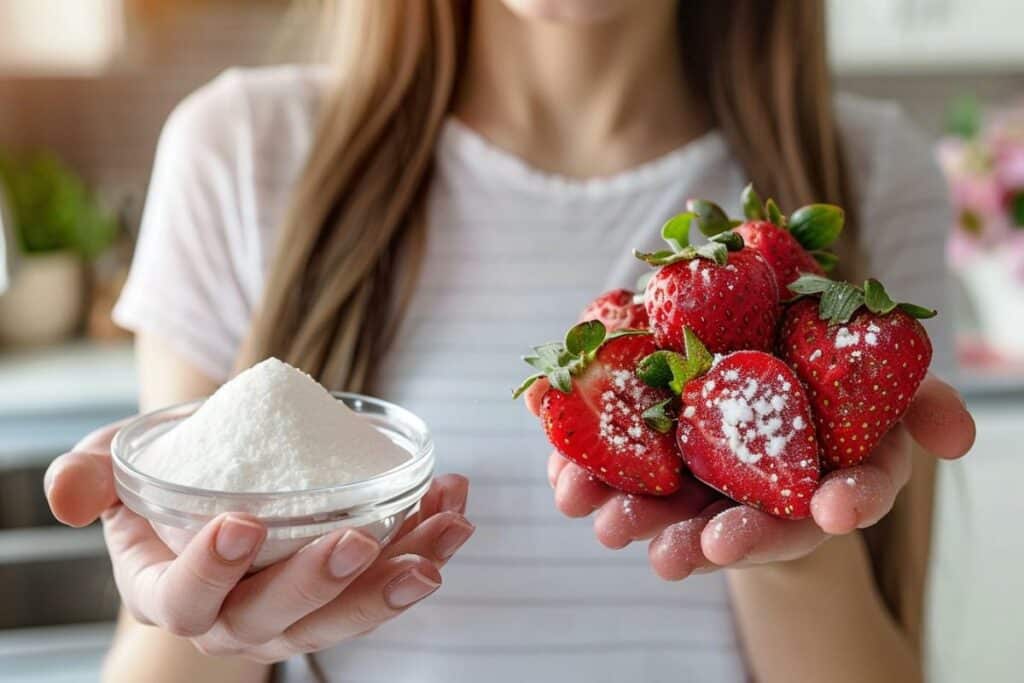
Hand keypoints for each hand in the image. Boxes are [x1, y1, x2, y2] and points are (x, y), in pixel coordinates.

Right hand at [45, 421, 473, 661]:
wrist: (222, 482)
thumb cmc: (167, 475)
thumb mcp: (118, 465)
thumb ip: (91, 475)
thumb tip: (69, 495)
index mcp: (168, 589)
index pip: (183, 597)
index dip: (210, 568)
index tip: (241, 523)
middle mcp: (232, 617)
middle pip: (276, 617)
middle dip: (322, 580)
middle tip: (361, 535)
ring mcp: (295, 611)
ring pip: (347, 610)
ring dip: (400, 573)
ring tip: (445, 531)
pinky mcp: (346, 589)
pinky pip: (386, 579)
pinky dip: (425, 543)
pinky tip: (455, 507)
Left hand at [528, 374, 973, 579]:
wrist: (762, 378)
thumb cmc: (830, 385)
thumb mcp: (885, 388)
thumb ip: (920, 405)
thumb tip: (959, 436)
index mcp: (825, 470)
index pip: (844, 497)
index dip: (846, 503)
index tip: (833, 513)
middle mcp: (764, 488)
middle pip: (745, 522)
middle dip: (715, 539)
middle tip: (687, 553)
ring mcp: (706, 480)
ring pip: (674, 510)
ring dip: (641, 519)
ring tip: (614, 528)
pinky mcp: (652, 460)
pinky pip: (618, 471)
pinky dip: (587, 471)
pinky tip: (565, 476)